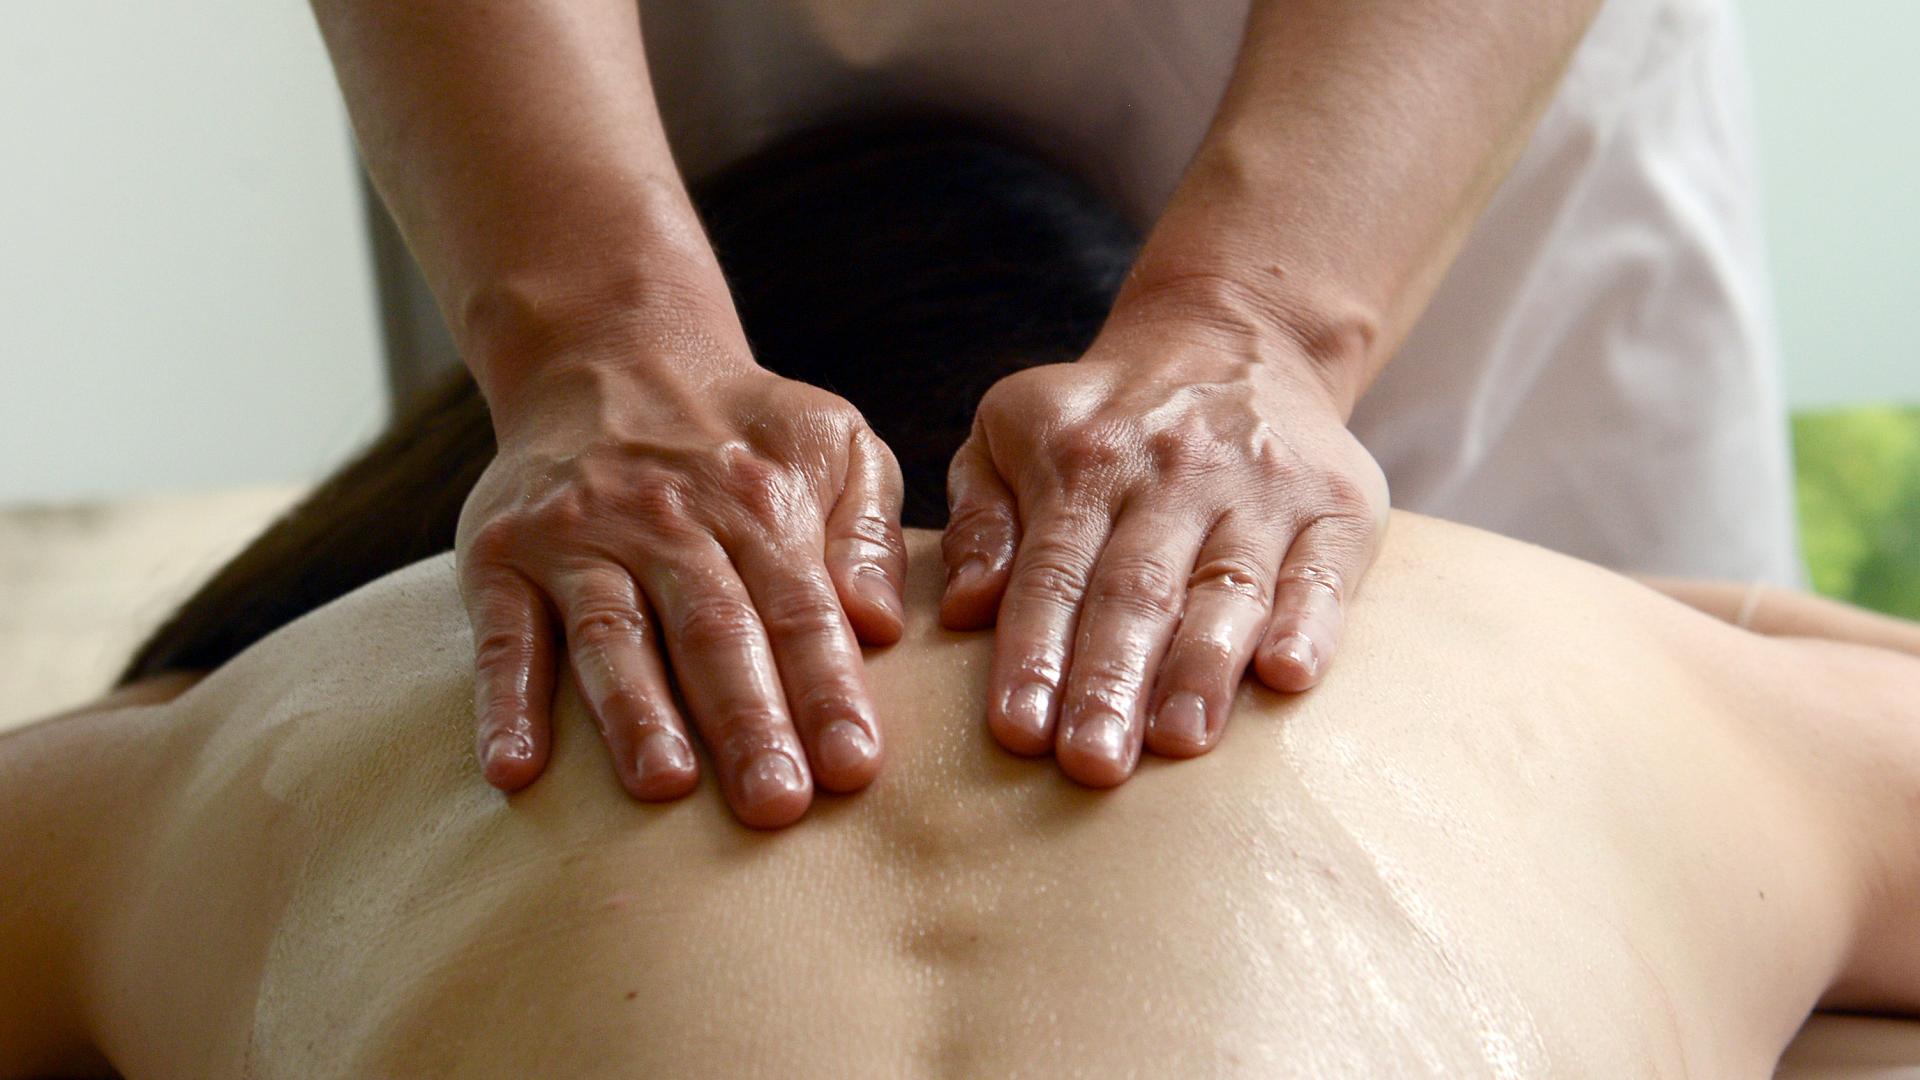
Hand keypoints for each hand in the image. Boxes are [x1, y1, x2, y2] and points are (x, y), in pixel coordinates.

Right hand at [455, 357, 906, 827]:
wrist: (608, 354)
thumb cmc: (744, 431)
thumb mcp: (835, 442)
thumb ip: (867, 531)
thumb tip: (881, 623)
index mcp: (759, 506)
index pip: (800, 610)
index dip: (828, 689)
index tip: (855, 767)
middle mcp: (668, 523)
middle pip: (712, 631)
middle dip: (747, 721)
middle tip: (775, 804)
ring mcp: (580, 540)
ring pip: (613, 634)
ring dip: (637, 714)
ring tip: (664, 786)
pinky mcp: (503, 556)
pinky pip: (503, 636)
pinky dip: (503, 704)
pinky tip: (514, 771)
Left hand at [941, 320, 1387, 786]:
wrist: (1237, 336)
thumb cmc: (1103, 418)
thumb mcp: (1011, 429)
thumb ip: (982, 518)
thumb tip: (965, 607)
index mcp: (1083, 459)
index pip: (1052, 571)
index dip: (1034, 652)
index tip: (1018, 730)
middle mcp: (1173, 469)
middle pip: (1136, 589)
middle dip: (1111, 680)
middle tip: (1092, 762)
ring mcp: (1261, 485)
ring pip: (1226, 587)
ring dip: (1201, 667)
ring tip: (1179, 740)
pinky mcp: (1338, 502)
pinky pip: (1324, 570)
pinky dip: (1310, 622)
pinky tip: (1288, 675)